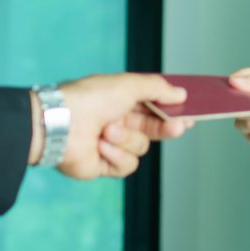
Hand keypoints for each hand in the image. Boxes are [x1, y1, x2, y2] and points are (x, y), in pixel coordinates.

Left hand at [29, 74, 191, 178]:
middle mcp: (118, 121)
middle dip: (166, 128)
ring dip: (126, 139)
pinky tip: (101, 146)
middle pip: (153, 129)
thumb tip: (181, 93)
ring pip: (140, 148)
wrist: (59, 124)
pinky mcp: (104, 165)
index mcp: (122, 100)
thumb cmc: (90, 98)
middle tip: (179, 126)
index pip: (154, 107)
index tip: (190, 114)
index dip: (172, 111)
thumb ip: (157, 89)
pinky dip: (115, 155)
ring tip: (106, 131)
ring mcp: (111, 144)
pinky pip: (126, 165)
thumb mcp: (128, 85)